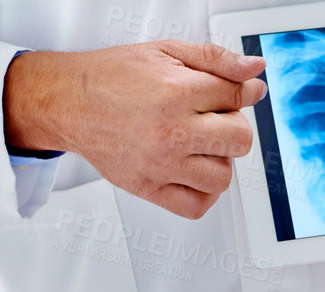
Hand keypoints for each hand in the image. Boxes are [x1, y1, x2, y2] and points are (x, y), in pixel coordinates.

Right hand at [3, 42, 265, 219]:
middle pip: (239, 140)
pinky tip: (194, 173)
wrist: (70, 102)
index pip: (237, 97)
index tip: (240, 93)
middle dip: (233, 126)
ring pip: (222, 177)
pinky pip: (196, 207)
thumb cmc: (113, 77)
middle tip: (214, 119)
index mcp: (176, 92)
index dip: (244, 93)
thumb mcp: (165, 52)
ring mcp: (160, 164)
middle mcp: (170, 132)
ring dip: (219, 161)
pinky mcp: (149, 188)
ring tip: (200, 146)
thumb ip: (215, 59)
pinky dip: (204, 194)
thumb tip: (254, 71)